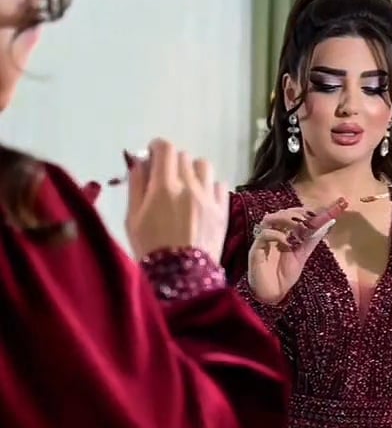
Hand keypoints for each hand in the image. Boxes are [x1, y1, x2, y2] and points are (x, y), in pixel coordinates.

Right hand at [125, 139, 228, 261]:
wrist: (181, 279)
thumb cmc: (150, 250)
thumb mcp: (132, 218)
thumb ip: (136, 186)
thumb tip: (139, 162)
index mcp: (164, 186)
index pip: (164, 148)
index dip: (157, 147)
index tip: (152, 156)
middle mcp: (189, 186)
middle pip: (183, 156)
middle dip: (172, 162)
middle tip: (165, 178)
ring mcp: (209, 198)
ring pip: (203, 166)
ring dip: (193, 170)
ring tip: (186, 186)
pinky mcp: (222, 211)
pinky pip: (219, 185)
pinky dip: (209, 187)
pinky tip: (201, 199)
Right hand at [248, 199, 346, 304]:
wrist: (273, 294)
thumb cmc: (284, 275)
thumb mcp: (303, 255)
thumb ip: (312, 239)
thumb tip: (329, 223)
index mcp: (281, 234)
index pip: (288, 214)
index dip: (300, 211)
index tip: (313, 214)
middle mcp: (271, 234)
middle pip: (278, 213)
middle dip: (293, 214)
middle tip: (306, 220)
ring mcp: (262, 241)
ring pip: (268, 219)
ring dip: (284, 219)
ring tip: (297, 227)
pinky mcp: (256, 250)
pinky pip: (264, 235)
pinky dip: (277, 235)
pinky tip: (287, 242)